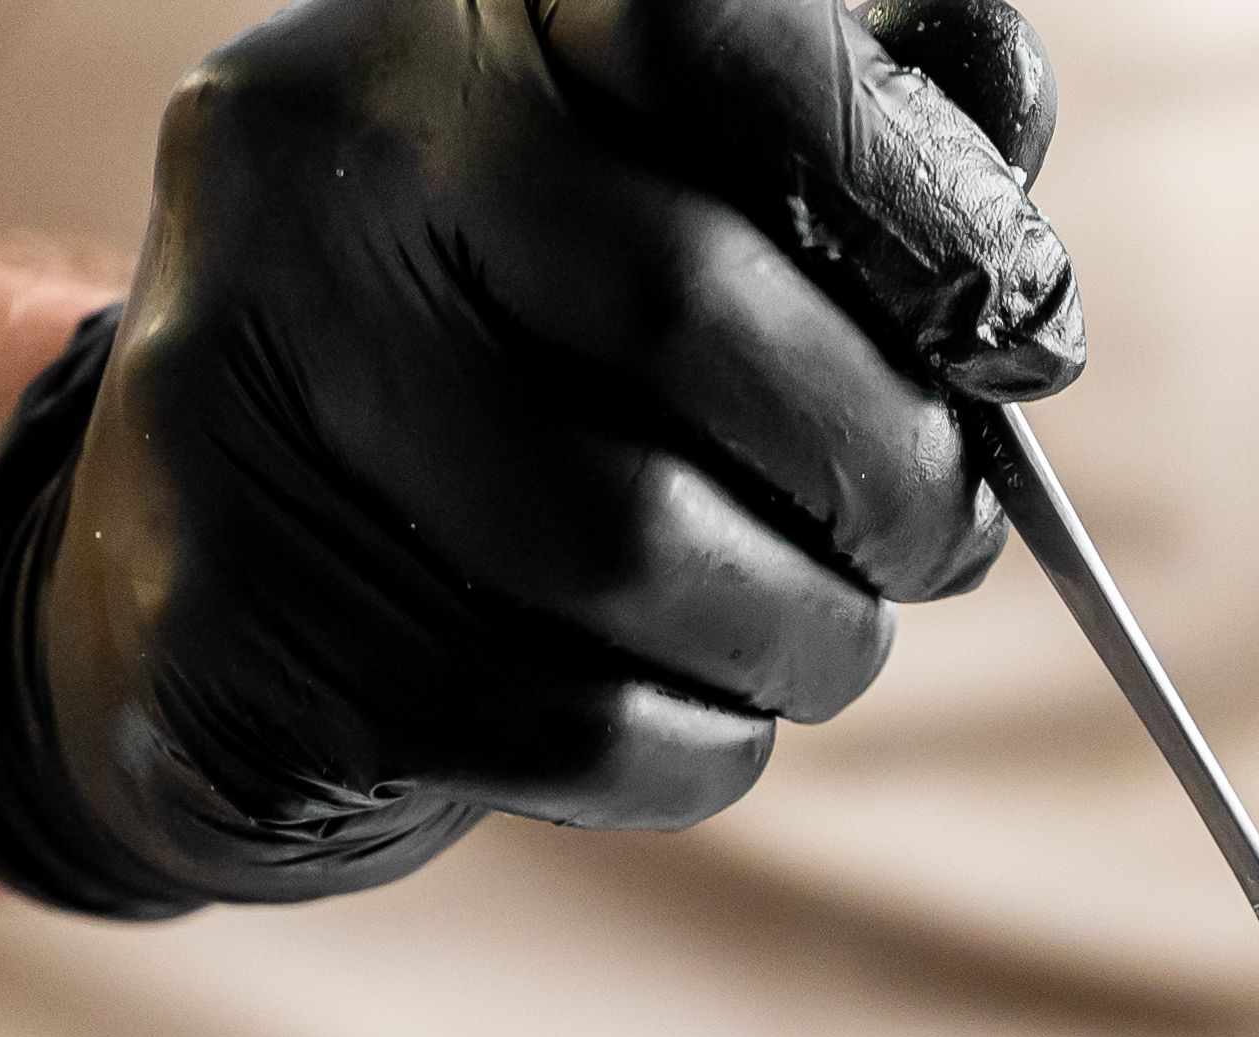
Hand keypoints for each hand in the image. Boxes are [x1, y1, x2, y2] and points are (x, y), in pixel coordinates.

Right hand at [0, 0, 1080, 919]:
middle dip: (892, 468)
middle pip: (691, 305)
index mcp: (458, 27)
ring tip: (825, 633)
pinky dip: (699, 743)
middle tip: (941, 538)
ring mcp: (241, 375)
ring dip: (811, 632)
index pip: (708, 33)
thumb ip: (853, 141)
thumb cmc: (539, 375)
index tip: (1020, 330)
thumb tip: (999, 106)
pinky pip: (570, 717)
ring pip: (634, 543)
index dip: (913, 188)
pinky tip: (689, 706)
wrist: (239, 590)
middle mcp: (316, 156)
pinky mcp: (243, 618)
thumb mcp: (688, 214)